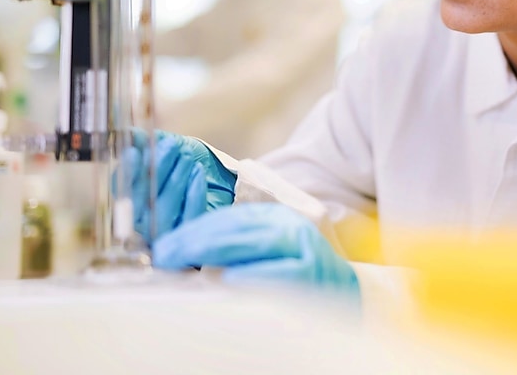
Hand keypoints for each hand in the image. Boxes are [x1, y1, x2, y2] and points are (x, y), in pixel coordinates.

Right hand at [125, 130, 236, 239]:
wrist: (216, 180)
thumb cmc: (181, 163)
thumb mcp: (162, 147)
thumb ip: (144, 142)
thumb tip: (132, 135)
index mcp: (126, 199)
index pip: (120, 190)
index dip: (127, 172)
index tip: (135, 152)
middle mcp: (140, 222)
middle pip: (142, 202)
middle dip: (157, 170)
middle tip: (172, 145)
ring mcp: (163, 234)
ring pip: (164, 211)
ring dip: (176, 179)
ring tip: (187, 156)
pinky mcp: (187, 236)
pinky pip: (189, 218)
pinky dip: (193, 193)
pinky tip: (198, 172)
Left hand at [152, 202, 358, 293]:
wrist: (352, 299)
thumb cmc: (302, 281)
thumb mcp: (270, 255)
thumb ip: (239, 250)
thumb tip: (190, 253)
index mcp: (279, 219)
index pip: (230, 218)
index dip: (194, 229)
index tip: (166, 244)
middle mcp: (291, 228)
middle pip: (236, 228)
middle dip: (194, 241)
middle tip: (164, 255)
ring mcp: (303, 249)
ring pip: (252, 244)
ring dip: (213, 252)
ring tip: (182, 260)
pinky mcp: (311, 274)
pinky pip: (276, 273)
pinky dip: (251, 276)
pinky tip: (226, 280)